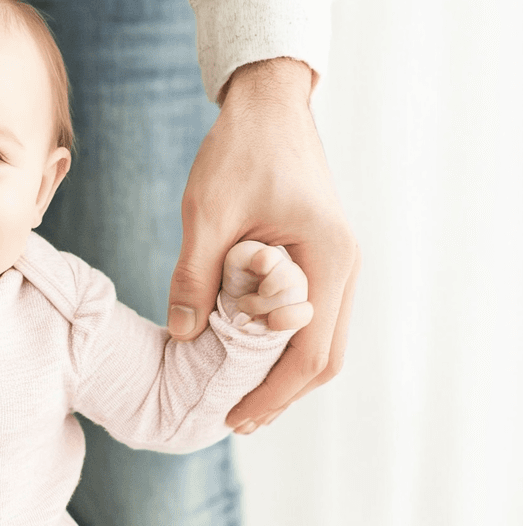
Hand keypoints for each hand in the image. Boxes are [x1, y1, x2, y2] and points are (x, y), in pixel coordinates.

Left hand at [167, 58, 359, 432]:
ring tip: (240, 400)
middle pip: (324, 356)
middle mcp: (345, 267)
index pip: (309, 353)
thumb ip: (195, 276)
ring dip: (285, 373)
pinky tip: (249, 356)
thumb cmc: (239, 151)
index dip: (272, 394)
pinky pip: (313, 315)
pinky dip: (285, 344)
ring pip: (322, 339)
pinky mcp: (322, 255)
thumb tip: (181, 335)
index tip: (234, 419)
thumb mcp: (206, 214)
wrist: (267, 104)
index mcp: (328, 260)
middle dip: (281, 394)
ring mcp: (338, 262)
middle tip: (235, 421)